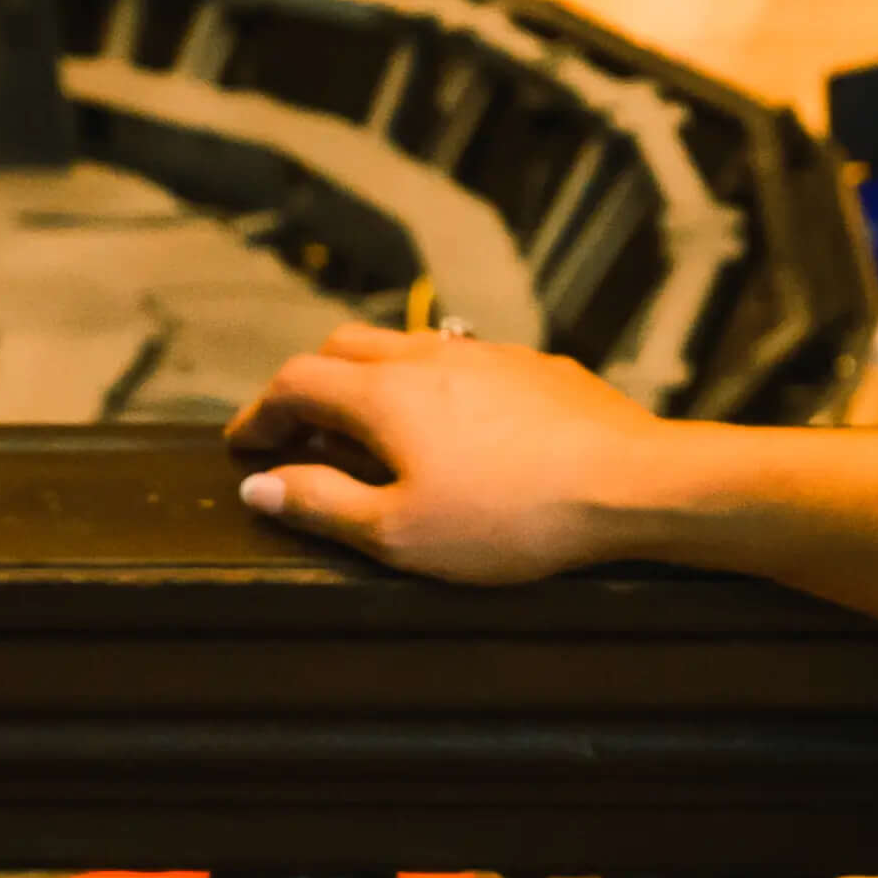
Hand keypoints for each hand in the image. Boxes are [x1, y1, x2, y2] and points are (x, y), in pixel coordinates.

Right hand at [224, 323, 649, 582]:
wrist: (631, 483)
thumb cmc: (512, 516)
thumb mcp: (399, 532)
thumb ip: (322, 504)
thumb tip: (261, 484)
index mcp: (385, 392)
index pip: (295, 382)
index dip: (260, 413)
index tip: (246, 444)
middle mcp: (432, 356)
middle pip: (345, 346)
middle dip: (310, 384)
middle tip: (299, 432)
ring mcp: (489, 354)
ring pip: (409, 345)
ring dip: (372, 377)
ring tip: (370, 429)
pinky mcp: (537, 368)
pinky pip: (466, 361)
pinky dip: (433, 383)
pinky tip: (452, 425)